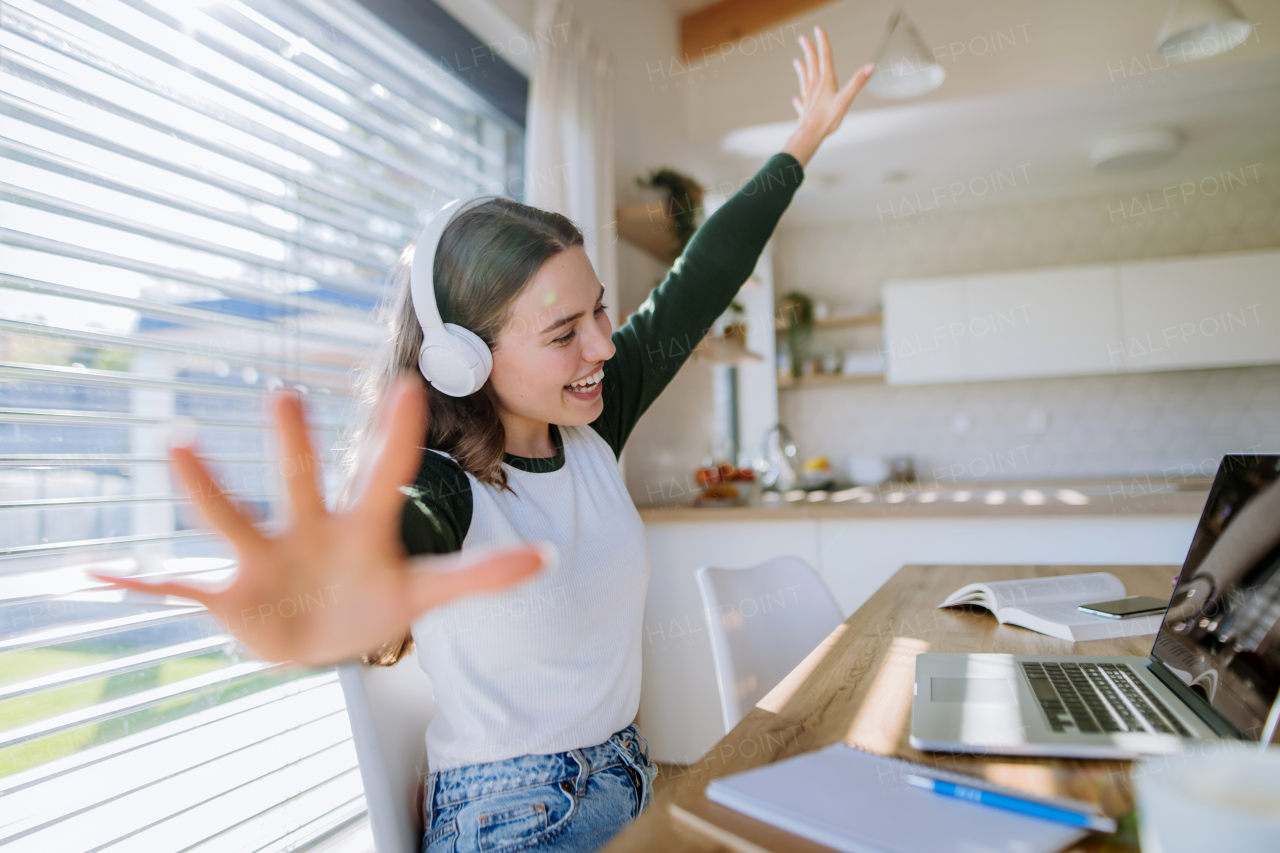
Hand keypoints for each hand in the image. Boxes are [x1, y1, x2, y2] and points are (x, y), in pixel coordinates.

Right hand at [93, 376, 544, 665]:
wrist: (323, 634)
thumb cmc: (372, 601)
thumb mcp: (426, 594)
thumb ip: (484, 576)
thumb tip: (551, 558)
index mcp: (362, 527)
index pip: (386, 474)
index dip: (398, 436)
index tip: (408, 384)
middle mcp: (309, 529)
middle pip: (302, 483)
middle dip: (295, 447)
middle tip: (283, 394)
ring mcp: (266, 558)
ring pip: (232, 518)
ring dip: (205, 487)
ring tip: (177, 446)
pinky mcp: (231, 594)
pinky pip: (181, 588)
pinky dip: (144, 585)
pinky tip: (104, 575)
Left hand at [781, 26, 873, 167]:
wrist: (809, 134)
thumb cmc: (827, 119)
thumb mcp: (846, 99)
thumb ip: (857, 82)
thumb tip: (871, 67)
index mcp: (826, 81)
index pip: (825, 56)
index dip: (823, 42)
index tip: (818, 30)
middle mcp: (815, 86)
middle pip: (812, 63)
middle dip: (809, 49)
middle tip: (803, 38)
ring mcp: (809, 96)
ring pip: (805, 78)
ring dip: (801, 68)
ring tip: (797, 61)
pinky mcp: (805, 108)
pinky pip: (802, 100)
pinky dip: (800, 97)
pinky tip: (797, 98)